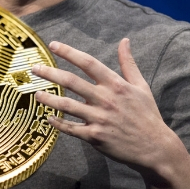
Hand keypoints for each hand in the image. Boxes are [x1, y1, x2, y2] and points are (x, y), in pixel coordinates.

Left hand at [32, 38, 180, 181]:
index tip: (54, 45)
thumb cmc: (147, 115)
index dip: (69, 52)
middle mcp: (105, 99)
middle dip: (50, 73)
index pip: (88, 63)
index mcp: (116, 85)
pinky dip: (58, 123)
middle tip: (34, 68)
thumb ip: (128, 63)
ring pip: (67, 105)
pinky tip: (48, 117)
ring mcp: (99, 119)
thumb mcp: (141, 86)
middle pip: (71, 82)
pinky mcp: (95, 137)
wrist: (154, 147)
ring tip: (36, 93)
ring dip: (49, 98)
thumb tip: (125, 41)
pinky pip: (71, 129)